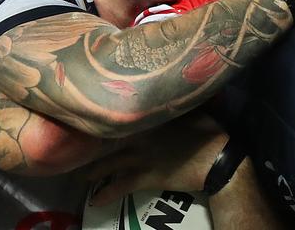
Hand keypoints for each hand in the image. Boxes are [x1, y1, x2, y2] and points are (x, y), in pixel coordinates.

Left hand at [85, 113, 227, 205]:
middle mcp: (140, 135)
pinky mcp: (147, 177)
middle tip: (77, 148)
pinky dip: (107, 194)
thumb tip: (167, 94)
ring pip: (110, 163)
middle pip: (109, 140)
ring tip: (82, 176)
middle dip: (92, 145)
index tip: (89, 117)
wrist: (217, 158)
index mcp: (150, 118)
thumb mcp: (190, 110)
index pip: (121, 115)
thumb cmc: (207, 131)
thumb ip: (172, 105)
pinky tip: (95, 200)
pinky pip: (121, 186)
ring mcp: (142, 157)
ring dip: (95, 170)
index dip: (103, 117)